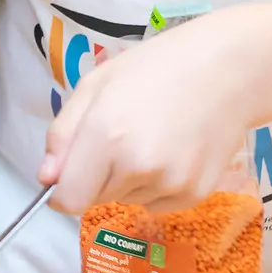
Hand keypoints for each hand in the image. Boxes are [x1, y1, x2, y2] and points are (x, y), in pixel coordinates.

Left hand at [40, 9, 249, 214]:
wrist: (226, 72)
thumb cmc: (153, 69)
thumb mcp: (94, 87)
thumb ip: (63, 135)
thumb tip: (45, 179)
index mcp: (105, 136)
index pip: (69, 199)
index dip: (61, 190)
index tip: (66, 175)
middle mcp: (137, 167)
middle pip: (95, 197)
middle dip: (95, 176)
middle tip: (117, 135)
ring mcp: (170, 184)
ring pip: (126, 199)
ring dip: (126, 180)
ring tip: (149, 137)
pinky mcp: (195, 194)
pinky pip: (156, 203)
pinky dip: (155, 186)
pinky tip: (171, 151)